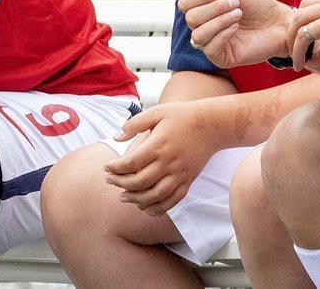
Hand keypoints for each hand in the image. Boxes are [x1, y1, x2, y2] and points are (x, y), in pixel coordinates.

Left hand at [104, 102, 221, 215]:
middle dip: (121, 184)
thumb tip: (116, 137)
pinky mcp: (188, 180)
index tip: (107, 168)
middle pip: (140, 182)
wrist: (212, 124)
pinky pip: (172, 200)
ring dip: (136, 199)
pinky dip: (158, 208)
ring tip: (123, 197)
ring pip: (155, 195)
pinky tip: (146, 208)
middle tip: (110, 181)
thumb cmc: (182, 115)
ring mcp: (179, 174)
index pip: (131, 163)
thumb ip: (135, 124)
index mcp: (158, 144)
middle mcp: (168, 162)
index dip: (116, 168)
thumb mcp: (157, 112)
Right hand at [180, 0, 290, 68]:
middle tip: (235, 3)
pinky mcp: (221, 58)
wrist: (279, 22)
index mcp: (204, 9)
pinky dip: (222, 34)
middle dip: (214, 7)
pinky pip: (209, 48)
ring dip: (219, 20)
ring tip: (238, 14)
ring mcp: (211, 43)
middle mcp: (204, 26)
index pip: (185, 3)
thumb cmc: (259, 4)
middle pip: (190, 18)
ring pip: (197, 34)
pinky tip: (236, 27)